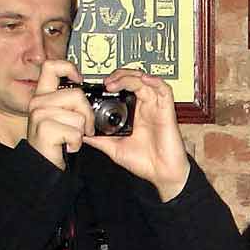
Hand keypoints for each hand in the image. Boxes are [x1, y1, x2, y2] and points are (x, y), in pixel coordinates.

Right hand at [24, 58, 92, 167]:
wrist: (44, 164)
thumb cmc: (55, 142)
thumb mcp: (61, 116)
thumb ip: (69, 101)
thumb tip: (84, 88)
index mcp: (43, 95)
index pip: (52, 67)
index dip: (69, 68)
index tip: (79, 79)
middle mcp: (38, 102)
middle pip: (77, 95)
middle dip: (88, 114)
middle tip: (83, 128)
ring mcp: (39, 115)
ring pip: (79, 117)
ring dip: (81, 132)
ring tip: (70, 138)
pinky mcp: (45, 130)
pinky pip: (75, 132)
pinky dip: (77, 143)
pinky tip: (66, 145)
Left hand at [80, 70, 191, 200]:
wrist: (162, 174)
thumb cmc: (145, 162)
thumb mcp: (114, 148)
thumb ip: (99, 139)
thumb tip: (82, 133)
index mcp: (134, 113)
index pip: (124, 88)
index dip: (113, 82)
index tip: (99, 87)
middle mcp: (145, 107)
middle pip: (134, 79)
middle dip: (120, 75)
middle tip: (106, 82)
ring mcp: (156, 107)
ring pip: (146, 80)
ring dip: (131, 76)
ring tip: (117, 81)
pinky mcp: (167, 111)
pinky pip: (164, 89)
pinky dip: (154, 81)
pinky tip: (143, 80)